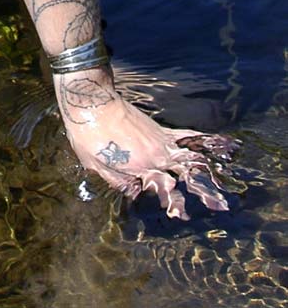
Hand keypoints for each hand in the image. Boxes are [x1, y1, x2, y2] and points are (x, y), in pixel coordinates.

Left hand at [57, 76, 234, 218]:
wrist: (91, 99)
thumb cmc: (88, 133)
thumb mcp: (94, 164)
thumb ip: (118, 181)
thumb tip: (136, 193)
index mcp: (141, 165)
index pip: (164, 189)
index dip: (175, 203)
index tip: (182, 214)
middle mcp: (156, 153)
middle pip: (185, 173)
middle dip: (203, 189)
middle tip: (220, 203)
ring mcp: (160, 139)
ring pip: (191, 155)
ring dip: (208, 168)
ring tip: (225, 179)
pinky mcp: (159, 129)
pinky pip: (185, 135)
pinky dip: (203, 141)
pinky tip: (220, 145)